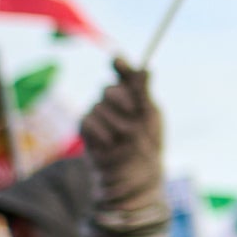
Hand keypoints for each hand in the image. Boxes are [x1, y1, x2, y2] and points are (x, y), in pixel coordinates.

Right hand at [80, 61, 164, 205]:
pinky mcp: (86, 127)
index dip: (120, 66)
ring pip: (99, 107)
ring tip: (124, 140)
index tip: (117, 61)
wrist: (135, 174)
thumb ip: (143, 93)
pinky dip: (101, 133)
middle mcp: (114, 100)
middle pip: (110, 89)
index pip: (123, 73)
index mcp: (133, 94)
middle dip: (123, 103)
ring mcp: (98, 112)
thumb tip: (146, 68)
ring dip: (115, 125)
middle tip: (134, 118)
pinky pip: (88, 121)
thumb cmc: (147, 145)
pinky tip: (110, 144)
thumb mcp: (150, 117)